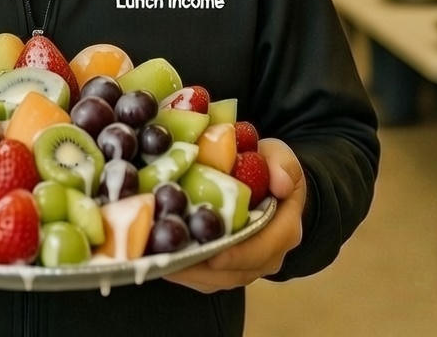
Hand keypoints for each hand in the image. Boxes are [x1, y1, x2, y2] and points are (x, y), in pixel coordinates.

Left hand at [165, 139, 305, 292]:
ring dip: (183, 271)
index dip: (237, 256)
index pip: (262, 251)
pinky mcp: (223, 267)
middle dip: (199, 268)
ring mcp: (243, 266)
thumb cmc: (270, 169)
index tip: (213, 256)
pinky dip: (179, 268)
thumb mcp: (280, 157)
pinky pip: (202, 276)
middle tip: (167, 259)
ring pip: (213, 279)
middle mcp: (265, 257)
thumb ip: (282, 165)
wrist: (267, 183)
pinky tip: (154, 256)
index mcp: (283, 232)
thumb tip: (280, 183)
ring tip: (153, 258)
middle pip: (231, 273)